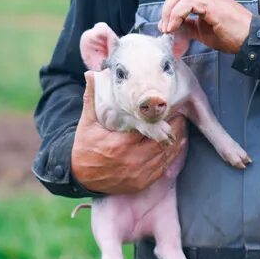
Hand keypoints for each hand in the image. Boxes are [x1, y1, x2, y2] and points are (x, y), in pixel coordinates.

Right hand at [71, 71, 187, 194]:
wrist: (79, 176)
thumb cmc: (85, 147)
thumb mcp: (87, 123)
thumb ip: (92, 99)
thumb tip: (91, 75)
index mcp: (120, 145)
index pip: (149, 129)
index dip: (161, 117)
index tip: (168, 106)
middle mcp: (133, 161)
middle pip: (163, 142)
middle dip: (173, 127)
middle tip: (179, 114)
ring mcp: (139, 174)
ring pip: (166, 156)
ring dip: (175, 140)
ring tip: (180, 126)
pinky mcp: (141, 183)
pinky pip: (162, 168)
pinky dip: (170, 156)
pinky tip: (175, 144)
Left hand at [158, 0, 252, 54]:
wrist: (250, 39)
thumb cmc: (231, 36)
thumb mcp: (202, 30)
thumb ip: (188, 26)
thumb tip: (170, 27)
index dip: (169, 9)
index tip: (166, 27)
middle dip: (166, 10)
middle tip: (164, 28)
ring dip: (169, 13)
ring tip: (168, 29)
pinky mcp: (212, 3)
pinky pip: (188, 3)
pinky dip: (177, 15)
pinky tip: (174, 28)